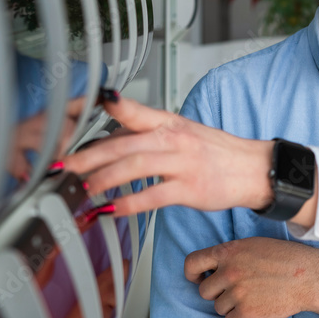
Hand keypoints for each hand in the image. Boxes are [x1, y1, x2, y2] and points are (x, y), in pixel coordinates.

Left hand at [60, 98, 274, 215]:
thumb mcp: (181, 132)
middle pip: (125, 144)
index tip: (80, 111)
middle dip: (90, 156)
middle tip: (66, 167)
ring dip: (105, 180)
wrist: (252, 169)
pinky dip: (129, 204)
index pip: (134, 111)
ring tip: (84, 191)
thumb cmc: (214, 152)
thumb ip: (147, 134)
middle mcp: (174, 139)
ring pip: (136, 167)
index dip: (108, 107)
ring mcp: (183, 163)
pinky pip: (154, 196)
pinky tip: (113, 210)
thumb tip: (109, 140)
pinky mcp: (190, 189)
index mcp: (169, 122)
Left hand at [184, 237, 318, 317]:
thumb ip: (231, 254)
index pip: (192, 263)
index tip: (199, 279)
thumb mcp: (253, 245)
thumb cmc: (284, 258)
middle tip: (235, 291)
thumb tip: (211, 268)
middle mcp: (230, 271)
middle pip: (204, 291)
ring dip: (230, 306)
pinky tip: (255, 309)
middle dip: (217, 293)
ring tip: (251, 297)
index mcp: (229, 251)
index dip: (192, 274)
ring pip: (218, 308)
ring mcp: (238, 293)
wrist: (309, 276)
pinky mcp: (248, 312)